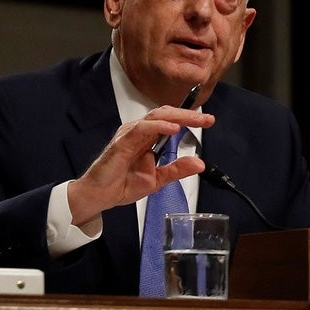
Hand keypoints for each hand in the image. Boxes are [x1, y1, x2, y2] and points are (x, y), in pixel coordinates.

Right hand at [63, 107, 215, 233]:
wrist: (100, 196)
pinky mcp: (122, 142)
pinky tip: (174, 129)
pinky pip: (142, 129)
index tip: (208, 121)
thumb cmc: (122, 184)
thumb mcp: (158, 179)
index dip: (189, 119)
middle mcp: (139, 132)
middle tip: (207, 119)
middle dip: (188, 114)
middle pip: (166, 114)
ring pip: (156, 117)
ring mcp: (130, 135)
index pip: (171, 121)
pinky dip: (158, 126)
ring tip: (195, 120)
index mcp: (147, 138)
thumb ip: (177, 170)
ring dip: (178, 117)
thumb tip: (199, 163)